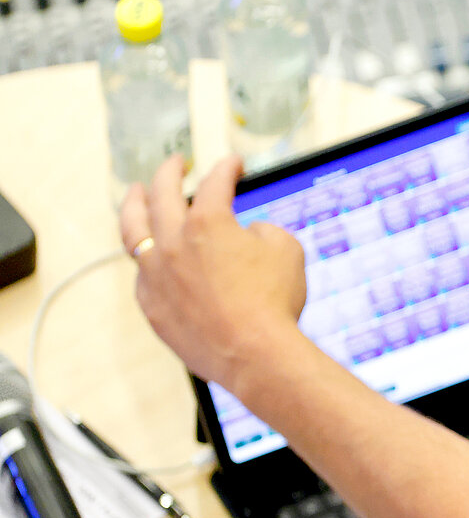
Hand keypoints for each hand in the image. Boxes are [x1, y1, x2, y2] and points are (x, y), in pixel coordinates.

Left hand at [119, 154, 307, 390]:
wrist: (256, 354)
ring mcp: (155, 275)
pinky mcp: (151, 305)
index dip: (227, 169)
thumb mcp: (286, 250)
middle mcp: (173, 243)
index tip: (233, 165)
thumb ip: (262, 231)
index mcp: (208, 223)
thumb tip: (245, 235)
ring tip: (135, 194)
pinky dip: (148, 258)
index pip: (214, 183)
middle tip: (176, 164)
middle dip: (170, 172)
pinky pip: (142, 274)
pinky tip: (152, 255)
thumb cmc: (275, 302)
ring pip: (133, 231)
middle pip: (160, 194)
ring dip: (134, 205)